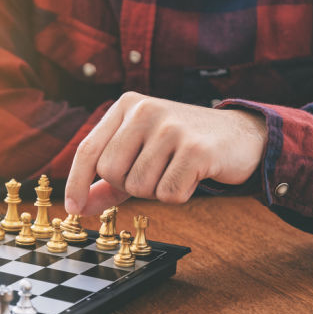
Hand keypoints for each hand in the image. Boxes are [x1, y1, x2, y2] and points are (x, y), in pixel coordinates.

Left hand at [65, 92, 266, 214]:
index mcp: (126, 106)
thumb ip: (105, 182)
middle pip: (110, 172)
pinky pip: (168, 194)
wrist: (240, 136)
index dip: (76, 182)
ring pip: (139, 186)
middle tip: (154, 172)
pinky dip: (178, 195)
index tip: (72, 208)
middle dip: (128, 185)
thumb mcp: (137, 156)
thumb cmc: (178, 148)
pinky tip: (192, 175)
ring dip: (155, 190)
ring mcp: (171, 127)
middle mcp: (145, 110)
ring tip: (175, 170)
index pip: (88, 150)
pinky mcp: (196, 149)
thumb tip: (77, 207)